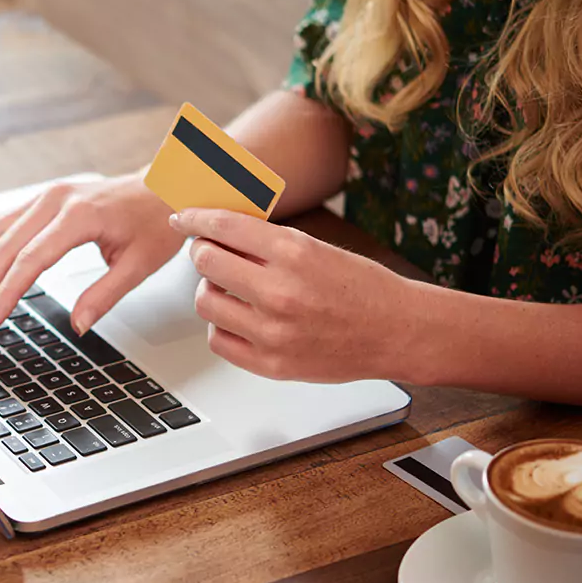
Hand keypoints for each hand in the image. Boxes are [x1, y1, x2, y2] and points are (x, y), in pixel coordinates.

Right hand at [0, 174, 184, 332]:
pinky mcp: (41, 200)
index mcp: (79, 215)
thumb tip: (78, 327)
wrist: (163, 187)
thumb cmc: (155, 223)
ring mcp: (44, 196)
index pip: (29, 259)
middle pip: (2, 246)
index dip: (6, 292)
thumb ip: (104, 296)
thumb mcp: (139, 265)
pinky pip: (1, 223)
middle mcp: (54, 200)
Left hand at [170, 208, 418, 382]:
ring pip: (206, 301)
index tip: (183, 218)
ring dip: (211, 289)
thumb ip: (266, 242)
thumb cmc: (361, 287)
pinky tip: (238, 317)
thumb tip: (216, 230)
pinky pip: (218, 339)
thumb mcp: (316, 248)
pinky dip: (221, 325)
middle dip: (203, 252)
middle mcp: (281, 291)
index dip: (195, 218)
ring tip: (229, 288)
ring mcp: (274, 331)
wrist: (398, 331)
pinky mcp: (272, 364)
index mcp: (294, 252)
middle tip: (210, 252)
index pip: (223, 226)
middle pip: (206, 261)